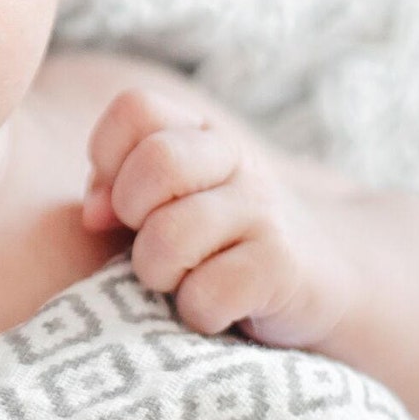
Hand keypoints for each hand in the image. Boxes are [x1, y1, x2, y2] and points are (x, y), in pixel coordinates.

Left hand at [82, 87, 355, 348]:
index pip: (136, 108)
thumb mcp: (164, 201)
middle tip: (147, 238)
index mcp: (200, 132)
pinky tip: (213, 307)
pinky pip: (204, 293)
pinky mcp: (282, 267)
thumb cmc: (216, 238)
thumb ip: (114, 190)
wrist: (325, 280)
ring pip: (169, 236)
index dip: (108, 155)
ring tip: (179, 279)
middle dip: (131, 211)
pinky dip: (195, 311)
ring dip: (156, 272)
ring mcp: (264, 210)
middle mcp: (237, 159)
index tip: (117, 200)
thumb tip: (93, 215)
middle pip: (158, 162)